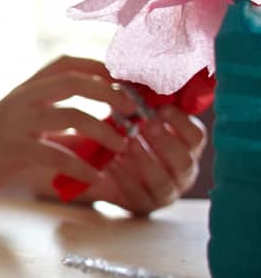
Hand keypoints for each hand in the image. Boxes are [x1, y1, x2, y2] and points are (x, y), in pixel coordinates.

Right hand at [0, 56, 139, 204]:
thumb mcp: (22, 124)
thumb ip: (54, 118)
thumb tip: (103, 126)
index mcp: (25, 89)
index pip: (66, 63)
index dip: (100, 65)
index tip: (128, 79)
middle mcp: (21, 99)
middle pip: (72, 81)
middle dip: (109, 92)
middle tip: (134, 110)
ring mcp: (15, 122)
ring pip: (69, 115)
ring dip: (103, 130)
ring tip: (122, 146)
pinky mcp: (11, 150)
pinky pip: (55, 154)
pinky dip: (81, 167)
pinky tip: (97, 178)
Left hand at [80, 104, 206, 213]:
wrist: (93, 162)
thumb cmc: (118, 132)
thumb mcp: (129, 115)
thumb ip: (137, 103)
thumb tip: (130, 82)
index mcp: (185, 146)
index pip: (196, 136)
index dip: (181, 122)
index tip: (161, 108)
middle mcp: (181, 171)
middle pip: (184, 160)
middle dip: (165, 141)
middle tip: (146, 124)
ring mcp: (165, 191)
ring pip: (163, 181)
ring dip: (146, 161)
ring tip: (128, 144)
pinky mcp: (143, 205)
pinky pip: (138, 194)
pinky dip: (125, 177)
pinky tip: (112, 163)